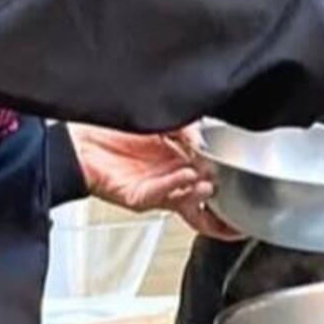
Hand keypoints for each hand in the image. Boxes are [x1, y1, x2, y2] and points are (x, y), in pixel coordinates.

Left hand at [68, 124, 241, 240]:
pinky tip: (185, 176)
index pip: (209, 175)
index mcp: (178, 162)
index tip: (246, 179)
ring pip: (186, 202)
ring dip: (199, 193)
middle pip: (204, 200)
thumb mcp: (159, 121)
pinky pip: (160, 196)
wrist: (77, 140)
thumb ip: (185, 129)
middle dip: (221, 199)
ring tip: (209, 183)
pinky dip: (175, 186)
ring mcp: (155, 191)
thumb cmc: (111, 131)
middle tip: (232, 188)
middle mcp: (170, 179)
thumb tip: (206, 138)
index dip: (228, 181)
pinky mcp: (137, 198)